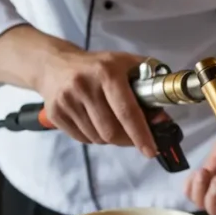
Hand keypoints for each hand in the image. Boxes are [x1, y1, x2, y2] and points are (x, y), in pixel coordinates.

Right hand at [33, 41, 157, 153]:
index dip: (141, 134)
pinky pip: (82, 139)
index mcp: (106, 72)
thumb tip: (161, 117)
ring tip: (110, 122)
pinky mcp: (55, 113)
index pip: (126, 111)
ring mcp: (67, 100)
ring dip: (109, 138)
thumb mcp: (125, 64)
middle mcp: (85, 85)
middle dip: (126, 139)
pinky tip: (93, 122)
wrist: (54, 64)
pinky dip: (93, 137)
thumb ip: (148, 86)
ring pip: (97, 138)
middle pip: (111, 131)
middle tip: (133, 137)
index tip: (151, 150)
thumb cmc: (97, 66)